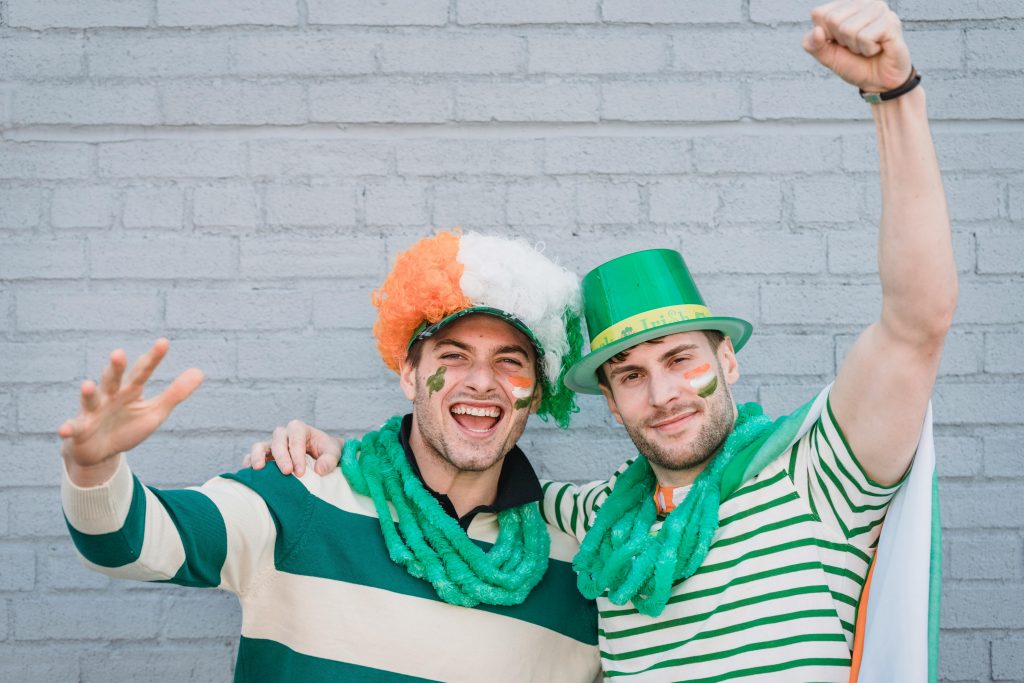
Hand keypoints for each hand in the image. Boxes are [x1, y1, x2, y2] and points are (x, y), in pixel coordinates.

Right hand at [58, 339, 203, 485]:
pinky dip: (68, 428)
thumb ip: (175, 393)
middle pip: (112, 379)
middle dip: (115, 367)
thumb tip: (200, 372)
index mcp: (130, 390)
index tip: (164, 342)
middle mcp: (109, 396)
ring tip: (88, 384)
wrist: (100, 451)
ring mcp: (93, 412)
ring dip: (88, 393)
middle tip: (119, 353)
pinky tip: (64, 430)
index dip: (152, 358)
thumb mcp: (155, 411)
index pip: (143, 371)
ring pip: (90, 400)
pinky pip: (73, 428)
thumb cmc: (128, 426)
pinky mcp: (80, 429)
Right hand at [242, 420, 341, 476]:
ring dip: (258, 456)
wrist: (321, 453)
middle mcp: (284, 434)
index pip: (296, 440)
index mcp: (299, 429)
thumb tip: (319, 470)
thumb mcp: (334, 452)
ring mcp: (272, 444)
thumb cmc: (327, 451)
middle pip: (278, 442)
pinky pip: (252, 456)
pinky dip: (249, 462)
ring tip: (259, 469)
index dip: (297, 456)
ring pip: (260, 446)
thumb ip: (329, 460)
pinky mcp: (265, 455)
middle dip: (282, 458)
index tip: (301, 473)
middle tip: (287, 473)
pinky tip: (250, 473)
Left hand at [803, 0, 911, 91]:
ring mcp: (879, 9)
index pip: (819, 14)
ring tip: (867, 47)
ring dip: (856, 47)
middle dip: (841, 41)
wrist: (878, 82)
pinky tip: (878, 48)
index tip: (840, 42)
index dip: (825, 35)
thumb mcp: (826, 55)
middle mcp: (864, 1)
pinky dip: (868, 50)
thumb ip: (813, 44)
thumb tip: (817, 31)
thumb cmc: (853, 63)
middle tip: (856, 46)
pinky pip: (865, 37)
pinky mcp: (891, 22)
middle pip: (833, 20)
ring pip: (849, 29)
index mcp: (846, 4)